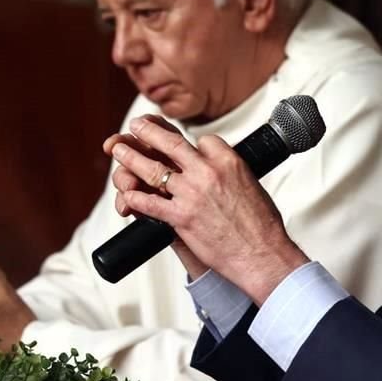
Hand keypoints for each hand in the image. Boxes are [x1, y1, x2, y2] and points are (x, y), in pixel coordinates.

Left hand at [106, 116, 309, 303]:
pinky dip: (135, 198)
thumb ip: (232, 174)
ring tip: (119, 150)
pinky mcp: (181, 218)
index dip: (192, 144)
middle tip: (136, 126)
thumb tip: (223, 172)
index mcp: (229, 161)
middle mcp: (208, 172)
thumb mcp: (252, 185)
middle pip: (170, 143)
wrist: (262, 254)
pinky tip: (127, 195)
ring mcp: (191, 194)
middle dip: (148, 132)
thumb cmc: (262, 226)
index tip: (185, 146)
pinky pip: (149, 203)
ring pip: (153, 170)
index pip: (203, 140)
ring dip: (131, 158)